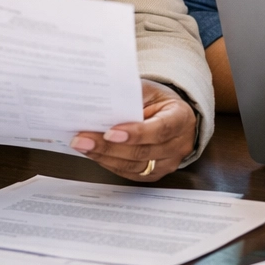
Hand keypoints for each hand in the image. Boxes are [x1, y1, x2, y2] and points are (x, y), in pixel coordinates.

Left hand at [71, 80, 197, 182]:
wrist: (172, 116)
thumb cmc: (159, 102)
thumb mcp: (150, 90)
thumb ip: (131, 95)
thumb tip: (102, 100)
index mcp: (181, 118)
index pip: (160, 129)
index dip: (136, 133)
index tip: (110, 132)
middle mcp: (178, 144)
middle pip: (142, 152)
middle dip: (109, 147)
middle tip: (83, 139)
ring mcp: (168, 163)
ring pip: (134, 166)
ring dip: (104, 157)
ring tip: (83, 146)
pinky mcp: (155, 174)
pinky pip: (130, 173)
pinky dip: (109, 164)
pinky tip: (94, 154)